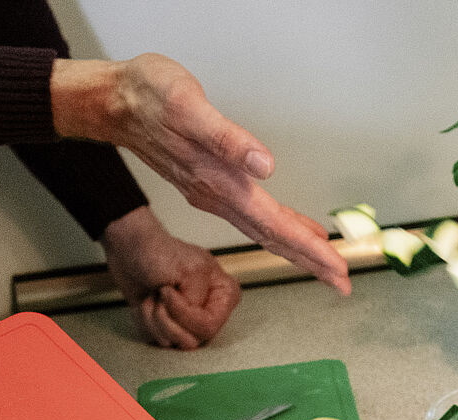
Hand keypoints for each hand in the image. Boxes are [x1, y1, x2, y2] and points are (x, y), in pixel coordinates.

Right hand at [53, 55, 350, 295]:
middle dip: (311, 261)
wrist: (115, 102)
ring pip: (264, 231)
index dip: (309, 249)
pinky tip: (293, 229)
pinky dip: (278, 227)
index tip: (337, 269)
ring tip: (326, 264)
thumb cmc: (150, 97)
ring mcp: (212, 194)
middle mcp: (217, 196)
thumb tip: (264, 165)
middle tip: (342, 283)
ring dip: (296, 249)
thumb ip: (227, 139)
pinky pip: (252, 217)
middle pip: (273, 238)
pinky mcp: (209, 184)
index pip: (275, 225)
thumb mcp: (188, 107)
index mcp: (220, 183)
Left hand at [101, 208, 241, 348]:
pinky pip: (157, 340)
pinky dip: (144, 321)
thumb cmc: (158, 252)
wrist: (128, 249)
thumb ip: (197, 299)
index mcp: (224, 294)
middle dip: (166, 317)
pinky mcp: (168, 326)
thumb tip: (187, 319)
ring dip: (153, 318)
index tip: (168, 292)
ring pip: (173, 342)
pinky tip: (145, 302)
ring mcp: (188, 321)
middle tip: (159, 293)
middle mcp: (209, 310)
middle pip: (192, 339)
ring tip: (152, 295)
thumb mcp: (188, 270)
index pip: (209, 325)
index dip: (183, 313)